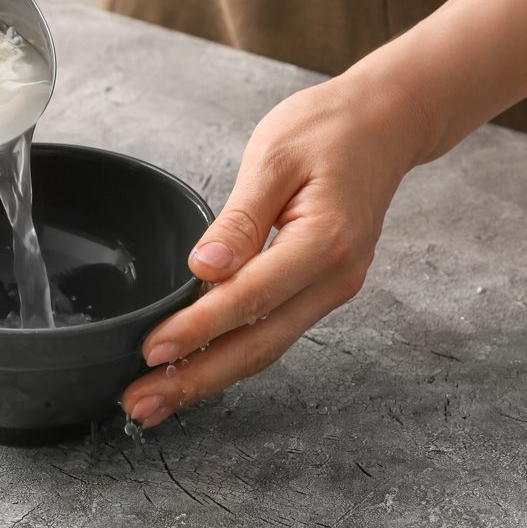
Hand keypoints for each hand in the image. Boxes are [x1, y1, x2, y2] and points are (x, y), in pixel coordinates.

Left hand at [122, 74, 428, 427]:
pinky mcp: (320, 288)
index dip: (197, 330)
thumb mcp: (275, 157)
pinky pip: (273, 331)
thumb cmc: (329, 129)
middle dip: (195, 380)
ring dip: (210, 377)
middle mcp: (333, 278)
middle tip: (140, 404)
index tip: (151, 353)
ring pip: (265, 348)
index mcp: (323, 243)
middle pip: (257, 346)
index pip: (248, 299)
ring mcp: (331, 289)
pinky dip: (232, 354)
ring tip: (157, 398)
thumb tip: (203, 268)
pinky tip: (198, 366)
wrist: (385, 123)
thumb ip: (240, 218)